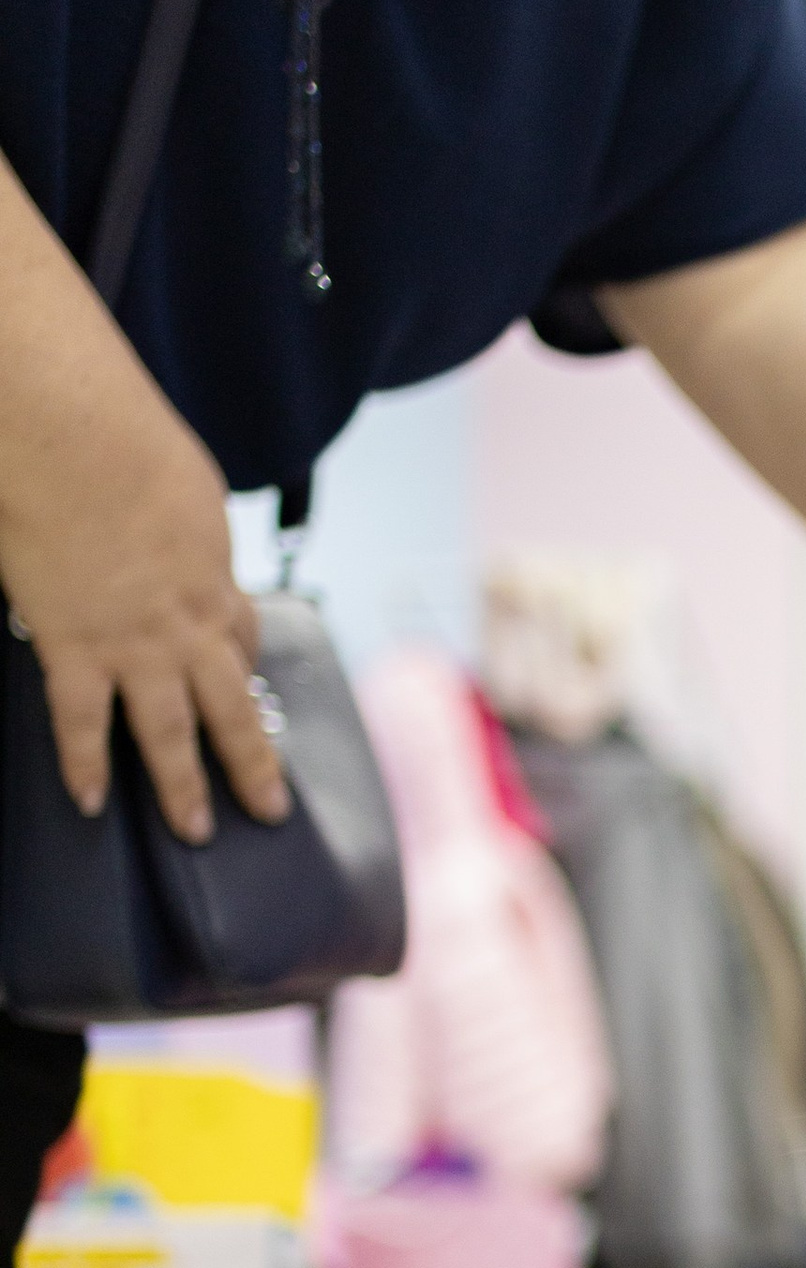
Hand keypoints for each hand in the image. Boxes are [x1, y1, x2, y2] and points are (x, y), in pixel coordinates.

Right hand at [0, 422, 283, 842]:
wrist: (74, 436)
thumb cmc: (124, 438)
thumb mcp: (187, 482)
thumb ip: (185, 522)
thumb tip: (178, 525)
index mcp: (216, 576)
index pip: (241, 637)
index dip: (244, 668)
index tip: (244, 690)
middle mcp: (187, 622)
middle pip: (232, 705)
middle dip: (253, 763)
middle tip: (269, 809)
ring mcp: (133, 642)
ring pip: (170, 731)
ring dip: (185, 785)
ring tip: (197, 831)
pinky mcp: (73, 645)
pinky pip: (80, 720)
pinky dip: (84, 764)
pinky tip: (91, 802)